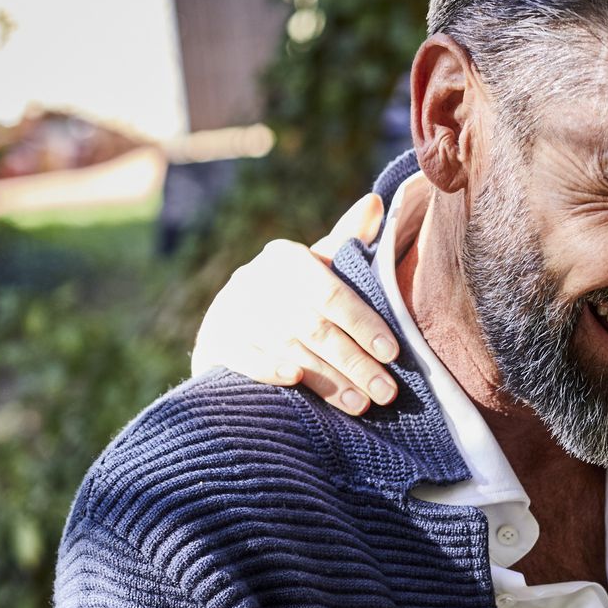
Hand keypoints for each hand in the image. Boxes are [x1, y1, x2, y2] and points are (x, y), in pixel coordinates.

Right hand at [190, 194, 399, 414]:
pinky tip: (296, 383)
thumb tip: (374, 203)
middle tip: (386, 391)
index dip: (363, 322)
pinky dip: (269, 369)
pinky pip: (244, 358)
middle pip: (314, 327)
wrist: (231, 325)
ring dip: (326, 379)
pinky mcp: (215, 342)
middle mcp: (256, 281)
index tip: (392, 352)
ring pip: (287, 348)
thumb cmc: (292, 295)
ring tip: (361, 404)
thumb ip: (346, 241)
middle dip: (354, 362)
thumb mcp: (316, 267)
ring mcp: (232, 312)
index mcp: (286, 259)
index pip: (331, 291)